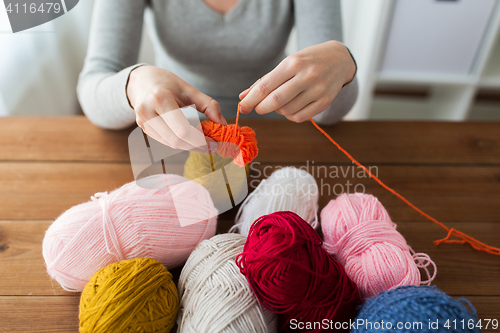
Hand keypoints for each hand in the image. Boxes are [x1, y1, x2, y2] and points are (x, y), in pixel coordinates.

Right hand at [126, 65, 226, 149]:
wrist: (142, 81)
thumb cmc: (168, 84)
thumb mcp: (190, 90)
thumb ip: (208, 106)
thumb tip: (223, 124)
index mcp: (160, 98)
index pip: (182, 129)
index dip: (200, 140)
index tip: (215, 143)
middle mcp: (148, 111)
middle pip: (176, 140)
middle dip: (196, 146)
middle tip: (212, 146)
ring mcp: (143, 121)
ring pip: (170, 143)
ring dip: (188, 146)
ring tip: (203, 143)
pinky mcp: (143, 128)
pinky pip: (164, 141)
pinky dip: (179, 142)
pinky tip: (189, 138)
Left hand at [239, 40, 355, 122]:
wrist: (340, 59)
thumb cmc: (307, 61)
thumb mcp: (287, 63)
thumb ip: (265, 80)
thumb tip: (243, 97)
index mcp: (293, 63)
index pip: (266, 85)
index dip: (251, 99)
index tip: (242, 107)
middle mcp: (307, 75)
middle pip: (276, 101)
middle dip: (261, 108)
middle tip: (257, 108)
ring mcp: (318, 90)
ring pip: (287, 111)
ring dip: (277, 110)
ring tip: (280, 102)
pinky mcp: (325, 102)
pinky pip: (299, 117)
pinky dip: (290, 115)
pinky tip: (291, 107)